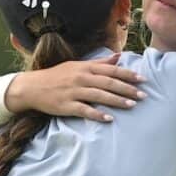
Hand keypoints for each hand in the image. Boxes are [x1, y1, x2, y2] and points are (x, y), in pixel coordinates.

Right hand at [4, 53, 146, 121]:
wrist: (32, 87)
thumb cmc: (57, 76)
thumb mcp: (78, 65)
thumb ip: (99, 63)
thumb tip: (118, 56)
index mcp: (85, 67)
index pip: (111, 70)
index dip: (128, 74)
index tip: (143, 79)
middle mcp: (81, 78)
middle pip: (108, 82)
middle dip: (127, 89)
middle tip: (143, 95)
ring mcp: (73, 91)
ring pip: (99, 95)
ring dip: (117, 101)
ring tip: (131, 105)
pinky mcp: (66, 105)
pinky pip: (84, 110)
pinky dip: (97, 114)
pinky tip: (109, 119)